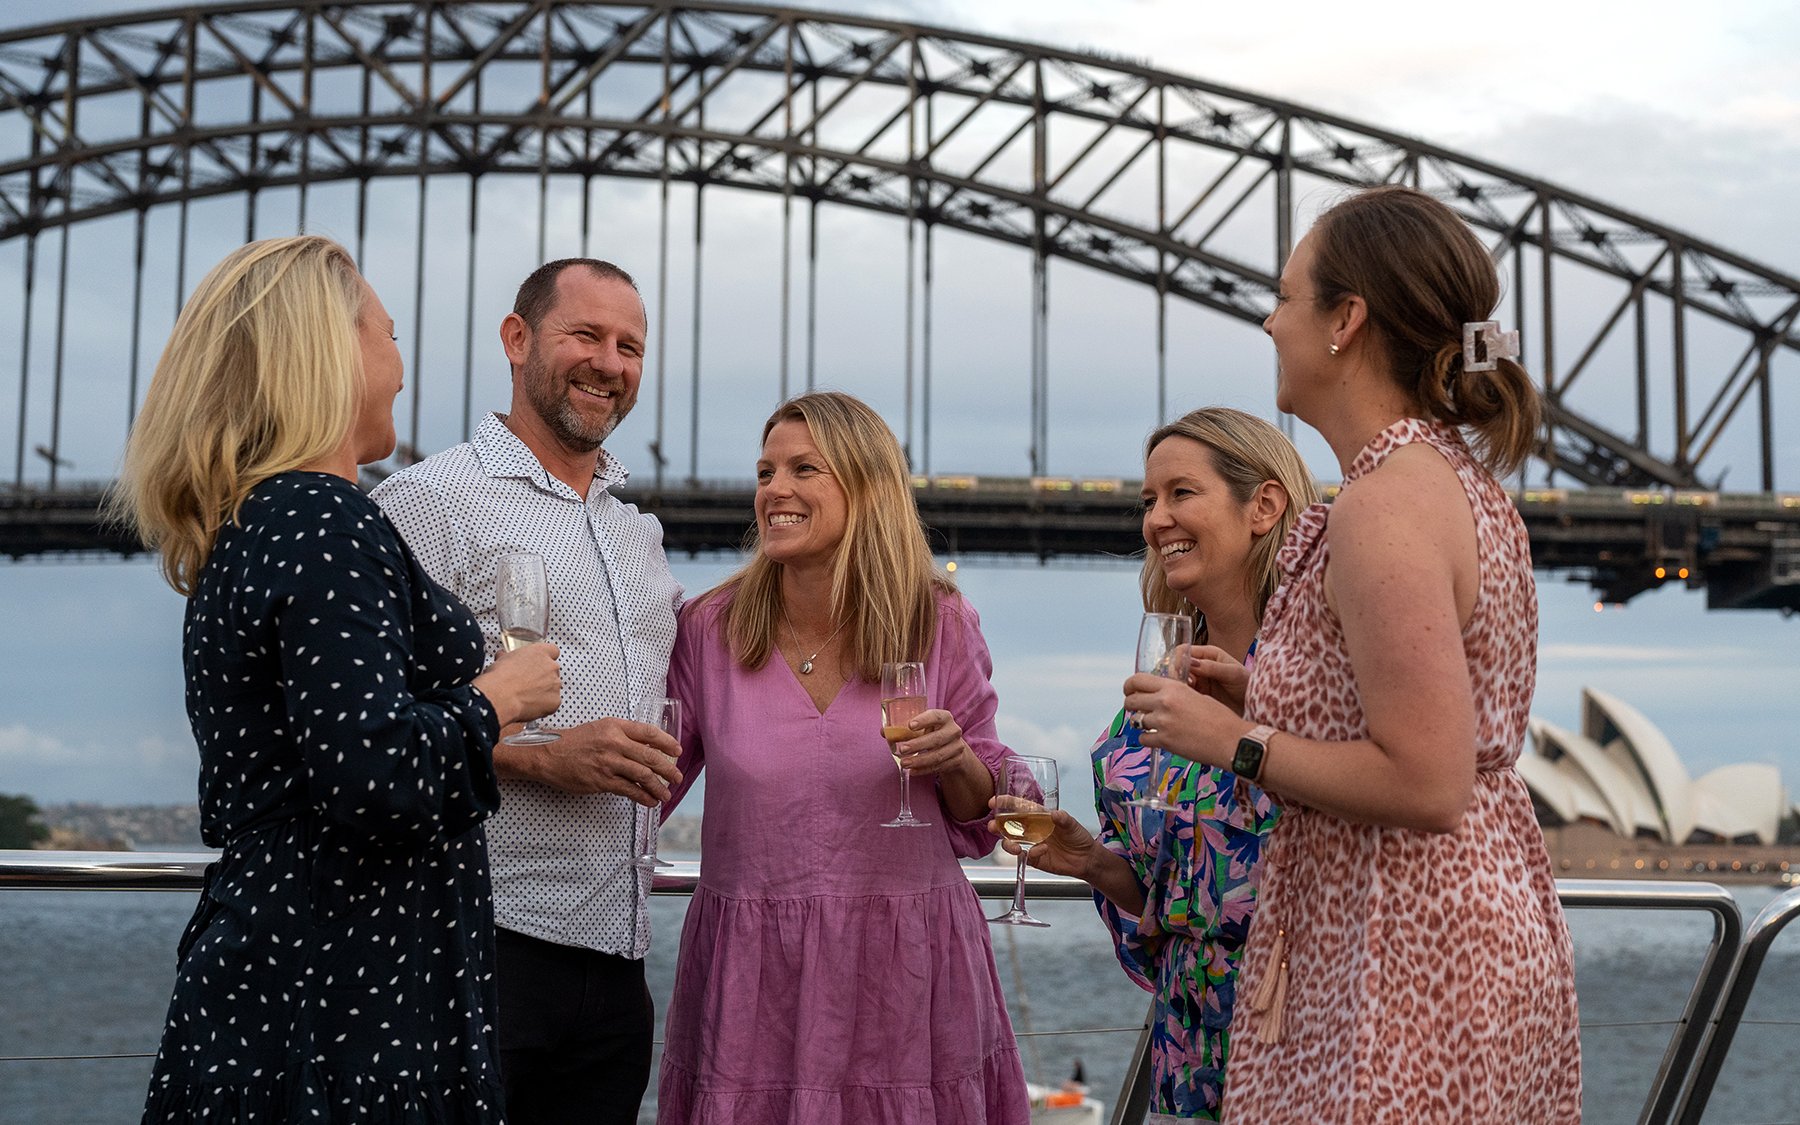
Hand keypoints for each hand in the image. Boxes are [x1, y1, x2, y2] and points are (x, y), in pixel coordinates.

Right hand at [472, 642, 561, 728]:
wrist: (500, 696)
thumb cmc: (500, 677)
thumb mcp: (502, 659)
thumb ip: (509, 656)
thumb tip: (503, 656)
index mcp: (540, 652)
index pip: (552, 651)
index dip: (544, 659)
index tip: (537, 665)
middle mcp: (551, 666)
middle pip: (552, 671)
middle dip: (543, 677)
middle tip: (527, 683)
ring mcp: (555, 684)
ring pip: (553, 687)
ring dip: (543, 691)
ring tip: (526, 696)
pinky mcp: (555, 700)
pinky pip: (552, 703)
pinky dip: (544, 705)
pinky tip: (530, 705)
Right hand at [498, 716, 681, 804]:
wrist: (549, 754)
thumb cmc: (575, 741)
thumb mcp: (601, 729)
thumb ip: (624, 735)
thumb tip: (649, 747)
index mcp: (615, 727)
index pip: (649, 732)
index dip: (667, 742)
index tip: (677, 751)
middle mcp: (614, 743)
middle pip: (650, 756)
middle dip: (668, 769)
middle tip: (678, 777)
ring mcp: (608, 763)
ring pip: (642, 775)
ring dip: (658, 786)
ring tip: (666, 794)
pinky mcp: (601, 781)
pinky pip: (628, 790)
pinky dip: (643, 797)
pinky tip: (650, 801)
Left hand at [890, 708, 978, 778]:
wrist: (953, 746)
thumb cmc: (932, 732)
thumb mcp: (922, 727)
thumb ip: (904, 728)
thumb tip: (884, 732)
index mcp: (944, 717)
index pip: (935, 716)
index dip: (923, 720)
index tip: (910, 725)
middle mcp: (953, 731)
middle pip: (936, 739)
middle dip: (918, 745)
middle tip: (901, 749)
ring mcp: (956, 747)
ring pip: (937, 755)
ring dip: (919, 760)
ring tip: (904, 763)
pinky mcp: (956, 761)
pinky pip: (939, 767)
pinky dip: (924, 770)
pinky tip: (913, 771)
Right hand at [989, 805, 1096, 877]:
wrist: (1086, 859)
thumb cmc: (1078, 837)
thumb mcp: (1072, 825)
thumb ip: (1063, 819)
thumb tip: (1055, 814)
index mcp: (1038, 816)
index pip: (1018, 807)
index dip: (1006, 803)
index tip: (994, 802)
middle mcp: (1032, 829)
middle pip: (1008, 825)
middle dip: (997, 825)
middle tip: (992, 826)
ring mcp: (1032, 844)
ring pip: (1011, 842)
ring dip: (1008, 843)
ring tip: (1014, 847)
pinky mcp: (1035, 858)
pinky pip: (1026, 856)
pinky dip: (1031, 853)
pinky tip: (1042, 850)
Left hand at [1122, 671, 1236, 769]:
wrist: (1230, 739)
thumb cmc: (1220, 717)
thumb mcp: (1196, 695)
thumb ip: (1175, 694)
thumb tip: (1160, 695)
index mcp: (1173, 687)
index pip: (1138, 680)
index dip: (1129, 685)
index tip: (1129, 690)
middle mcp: (1164, 702)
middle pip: (1131, 701)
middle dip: (1131, 705)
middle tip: (1136, 710)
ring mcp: (1163, 722)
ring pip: (1136, 720)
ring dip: (1141, 723)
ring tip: (1151, 725)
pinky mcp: (1164, 741)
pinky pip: (1143, 738)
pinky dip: (1147, 738)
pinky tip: (1157, 738)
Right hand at [1184, 643, 1248, 712]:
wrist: (1253, 704)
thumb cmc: (1247, 685)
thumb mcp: (1232, 673)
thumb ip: (1212, 667)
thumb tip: (1191, 662)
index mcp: (1209, 654)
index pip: (1185, 650)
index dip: (1179, 659)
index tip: (1181, 671)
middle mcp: (1201, 665)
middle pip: (1178, 665)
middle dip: (1177, 674)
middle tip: (1187, 684)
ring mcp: (1199, 680)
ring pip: (1179, 679)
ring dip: (1179, 685)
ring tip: (1190, 693)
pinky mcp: (1198, 694)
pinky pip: (1183, 692)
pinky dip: (1182, 695)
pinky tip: (1190, 700)